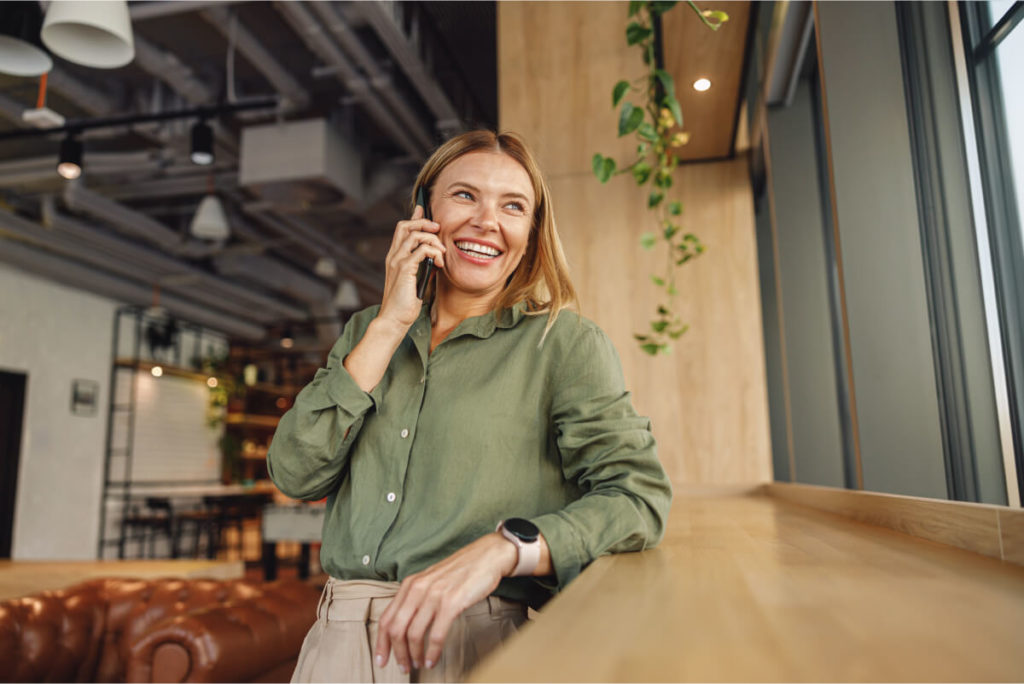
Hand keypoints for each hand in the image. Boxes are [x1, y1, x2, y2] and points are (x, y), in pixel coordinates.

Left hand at [375, 532, 516, 672]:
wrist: (487, 556)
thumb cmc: (461, 571)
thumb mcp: (431, 581)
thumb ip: (416, 598)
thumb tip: (405, 625)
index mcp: (410, 584)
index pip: (386, 618)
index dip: (381, 643)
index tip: (381, 659)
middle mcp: (418, 589)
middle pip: (396, 629)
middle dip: (397, 653)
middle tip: (403, 667)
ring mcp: (434, 595)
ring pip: (414, 634)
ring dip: (414, 655)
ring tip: (418, 664)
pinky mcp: (451, 603)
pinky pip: (436, 634)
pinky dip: (433, 651)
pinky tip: (433, 659)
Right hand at [378, 204, 445, 332]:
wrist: (394, 320)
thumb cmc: (404, 304)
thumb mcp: (416, 281)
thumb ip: (422, 267)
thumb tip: (435, 259)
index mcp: (394, 257)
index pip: (402, 229)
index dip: (414, 218)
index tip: (424, 210)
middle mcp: (393, 256)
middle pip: (405, 226)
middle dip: (424, 223)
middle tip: (438, 229)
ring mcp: (397, 262)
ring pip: (415, 235)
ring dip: (433, 240)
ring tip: (442, 253)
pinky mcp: (404, 269)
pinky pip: (421, 250)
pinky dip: (434, 252)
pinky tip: (439, 262)